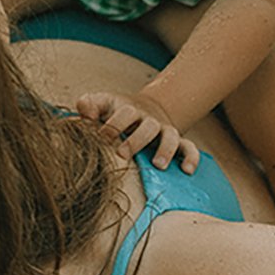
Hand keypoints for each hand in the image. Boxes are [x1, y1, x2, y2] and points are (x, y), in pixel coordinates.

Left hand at [73, 88, 200, 171]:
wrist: (143, 108)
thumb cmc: (113, 112)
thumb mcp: (100, 104)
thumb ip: (88, 105)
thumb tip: (84, 111)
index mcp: (127, 109)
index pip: (124, 112)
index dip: (114, 124)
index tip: (102, 137)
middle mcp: (147, 119)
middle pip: (147, 125)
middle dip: (136, 140)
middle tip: (122, 154)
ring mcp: (163, 129)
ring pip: (170, 136)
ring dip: (165, 150)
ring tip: (157, 165)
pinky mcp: (176, 141)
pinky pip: (189, 147)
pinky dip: (191, 157)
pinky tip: (187, 170)